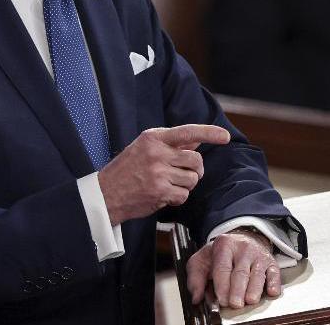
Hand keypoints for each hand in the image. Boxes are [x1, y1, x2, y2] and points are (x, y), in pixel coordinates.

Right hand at [97, 124, 229, 225]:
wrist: (105, 193)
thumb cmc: (126, 170)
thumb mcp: (144, 148)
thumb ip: (170, 144)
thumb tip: (195, 142)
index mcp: (153, 138)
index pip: (187, 132)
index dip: (209, 133)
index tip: (224, 136)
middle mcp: (157, 152)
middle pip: (196, 160)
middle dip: (195, 170)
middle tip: (185, 174)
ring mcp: (158, 172)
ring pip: (192, 179)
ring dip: (185, 185)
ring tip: (168, 184)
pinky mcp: (159, 191)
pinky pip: (184, 195)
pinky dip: (177, 197)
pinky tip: (163, 195)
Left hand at [187, 229, 280, 308]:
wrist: (242, 238)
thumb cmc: (221, 255)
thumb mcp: (202, 260)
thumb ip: (195, 278)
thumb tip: (196, 297)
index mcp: (224, 246)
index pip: (222, 268)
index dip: (222, 285)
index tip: (221, 300)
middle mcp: (243, 249)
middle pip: (240, 272)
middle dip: (238, 290)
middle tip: (235, 304)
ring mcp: (258, 255)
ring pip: (258, 274)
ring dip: (254, 289)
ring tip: (250, 301)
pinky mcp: (271, 263)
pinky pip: (274, 273)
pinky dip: (274, 283)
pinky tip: (271, 292)